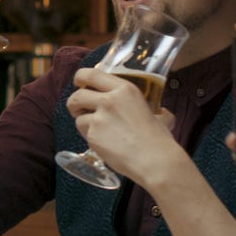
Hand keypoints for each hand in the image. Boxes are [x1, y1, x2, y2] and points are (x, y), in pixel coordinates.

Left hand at [66, 67, 180, 184]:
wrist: (155, 161)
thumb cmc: (159, 140)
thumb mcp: (159, 115)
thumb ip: (154, 109)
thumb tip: (160, 112)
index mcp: (125, 89)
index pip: (92, 74)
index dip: (80, 78)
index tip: (79, 83)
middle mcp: (109, 100)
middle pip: (77, 95)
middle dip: (74, 103)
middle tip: (79, 110)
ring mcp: (99, 118)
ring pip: (78, 117)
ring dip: (83, 123)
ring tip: (97, 131)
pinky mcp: (93, 135)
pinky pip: (84, 133)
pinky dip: (90, 138)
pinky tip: (104, 143)